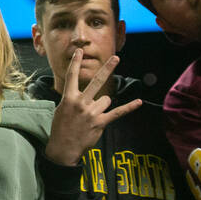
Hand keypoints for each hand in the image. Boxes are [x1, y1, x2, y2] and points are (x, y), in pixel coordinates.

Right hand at [45, 50, 141, 165]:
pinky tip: (139, 102)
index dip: (76, 63)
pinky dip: (129, 107)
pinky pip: (118, 112)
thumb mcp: (61, 109)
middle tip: (116, 58)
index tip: (80, 51)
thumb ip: (72, 99)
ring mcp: (91, 113)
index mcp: (69, 98)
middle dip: (107, 69)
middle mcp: (81, 103)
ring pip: (105, 100)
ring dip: (101, 106)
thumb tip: (84, 94)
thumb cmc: (61, 128)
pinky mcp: (100, 122)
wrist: (63, 148)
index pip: (72, 76)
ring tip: (91, 117)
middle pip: (96, 81)